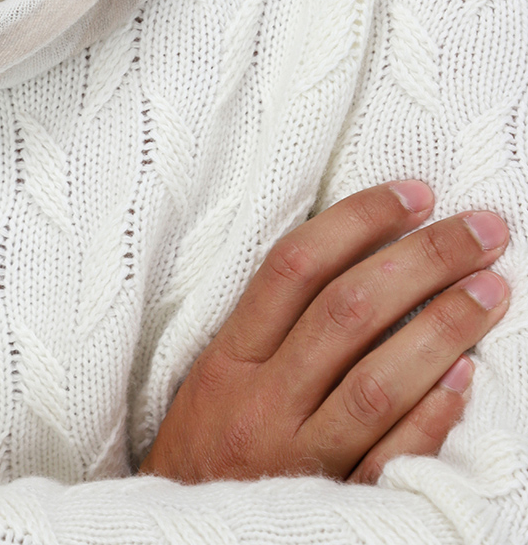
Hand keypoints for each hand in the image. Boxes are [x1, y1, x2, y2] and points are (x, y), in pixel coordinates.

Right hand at [139, 181, 508, 484]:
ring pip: (377, 381)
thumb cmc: (207, 447)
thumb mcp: (216, 376)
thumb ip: (270, 323)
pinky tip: (468, 375)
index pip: (295, 268)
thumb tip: (360, 254)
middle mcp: (261, 402)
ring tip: (492, 288)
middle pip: (348, 312)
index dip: (359, 221)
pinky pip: (390, 457)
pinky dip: (432, 414)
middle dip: (422, 261)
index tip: (414, 194)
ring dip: (443, 328)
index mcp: (229, 359)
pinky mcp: (331, 504)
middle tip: (481, 229)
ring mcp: (297, 457)